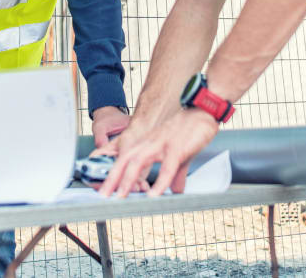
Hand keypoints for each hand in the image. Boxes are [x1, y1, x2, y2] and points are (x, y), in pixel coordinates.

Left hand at [97, 108, 219, 198]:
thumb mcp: (179, 155)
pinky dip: (160, 182)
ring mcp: (162, 144)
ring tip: (121, 196)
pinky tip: (154, 195)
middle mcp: (150, 143)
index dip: (113, 174)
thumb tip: (176, 191)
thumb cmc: (190, 130)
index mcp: (147, 144)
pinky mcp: (177, 147)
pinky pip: (167, 167)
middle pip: (125, 160)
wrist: (203, 110)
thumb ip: (175, 174)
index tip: (104, 189)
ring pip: (139, 162)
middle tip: (102, 195)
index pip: (125, 159)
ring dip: (128, 179)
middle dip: (112, 178)